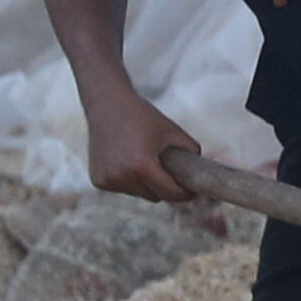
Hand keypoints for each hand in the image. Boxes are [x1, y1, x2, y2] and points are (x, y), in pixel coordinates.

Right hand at [82, 88, 200, 203]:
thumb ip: (191, 152)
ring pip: (139, 193)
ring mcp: (108, 180)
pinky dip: (128, 180)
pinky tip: (124, 159)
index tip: (192, 191)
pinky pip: (123, 188)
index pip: (170, 194)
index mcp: (142, 166)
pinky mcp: (98, 181)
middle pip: (155, 196)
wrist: (107, 104)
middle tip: (166, 168)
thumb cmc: (143, 116)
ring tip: (141, 158)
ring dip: (145, 184)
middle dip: (164, 186)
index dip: (185, 194)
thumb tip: (202, 175)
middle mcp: (122, 177)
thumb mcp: (173, 131)